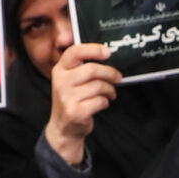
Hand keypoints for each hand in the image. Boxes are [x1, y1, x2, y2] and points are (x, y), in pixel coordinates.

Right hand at [47, 41, 120, 166]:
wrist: (63, 128)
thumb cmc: (72, 100)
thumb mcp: (70, 81)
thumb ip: (82, 67)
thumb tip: (107, 55)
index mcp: (60, 70)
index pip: (75, 52)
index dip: (93, 49)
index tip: (107, 52)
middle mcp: (60, 82)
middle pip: (92, 69)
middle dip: (110, 73)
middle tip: (118, 78)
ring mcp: (66, 98)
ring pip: (99, 86)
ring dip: (110, 90)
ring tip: (110, 93)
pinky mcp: (75, 112)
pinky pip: (100, 101)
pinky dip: (106, 102)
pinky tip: (103, 103)